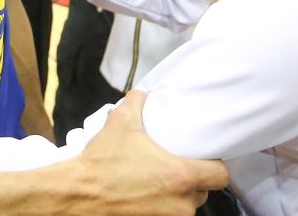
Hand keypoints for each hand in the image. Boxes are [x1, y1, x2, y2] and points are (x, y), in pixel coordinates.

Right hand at [78, 91, 228, 215]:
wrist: (77, 194)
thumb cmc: (101, 163)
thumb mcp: (120, 122)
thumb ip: (137, 102)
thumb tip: (143, 94)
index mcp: (180, 176)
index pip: (220, 176)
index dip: (214, 165)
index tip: (203, 158)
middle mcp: (179, 204)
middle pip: (203, 193)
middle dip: (193, 181)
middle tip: (176, 167)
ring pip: (185, 208)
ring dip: (177, 197)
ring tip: (159, 183)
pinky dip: (162, 209)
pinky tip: (148, 197)